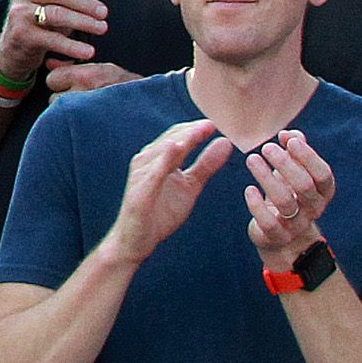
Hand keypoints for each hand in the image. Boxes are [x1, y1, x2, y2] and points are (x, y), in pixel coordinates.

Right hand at [0, 0, 108, 81]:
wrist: (14, 47)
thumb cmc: (39, 21)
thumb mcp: (49, 1)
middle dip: (86, 3)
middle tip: (103, 12)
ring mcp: (20, 12)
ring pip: (58, 13)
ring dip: (84, 22)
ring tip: (100, 28)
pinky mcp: (22, 34)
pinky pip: (54, 39)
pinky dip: (73, 46)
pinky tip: (87, 51)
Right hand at [96, 116, 237, 268]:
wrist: (136, 239)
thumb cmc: (160, 212)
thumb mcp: (191, 186)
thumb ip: (206, 164)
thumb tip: (225, 142)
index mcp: (159, 159)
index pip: (178, 137)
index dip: (196, 129)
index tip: (216, 122)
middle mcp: (147, 161)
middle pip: (170, 140)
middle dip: (191, 131)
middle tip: (212, 123)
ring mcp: (142, 175)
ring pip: (161, 152)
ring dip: (180, 140)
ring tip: (197, 131)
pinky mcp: (140, 191)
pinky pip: (154, 173)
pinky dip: (164, 159)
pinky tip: (176, 149)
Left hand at [240, 127, 337, 268]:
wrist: (281, 235)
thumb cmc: (288, 194)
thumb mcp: (294, 172)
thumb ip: (295, 152)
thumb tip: (289, 133)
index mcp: (322, 192)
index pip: (323, 175)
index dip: (308, 156)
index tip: (288, 139)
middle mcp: (313, 209)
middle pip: (304, 186)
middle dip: (285, 164)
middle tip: (266, 147)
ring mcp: (296, 225)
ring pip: (285, 202)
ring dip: (267, 178)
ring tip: (251, 159)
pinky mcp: (277, 236)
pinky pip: (269, 222)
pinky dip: (257, 205)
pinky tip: (249, 189)